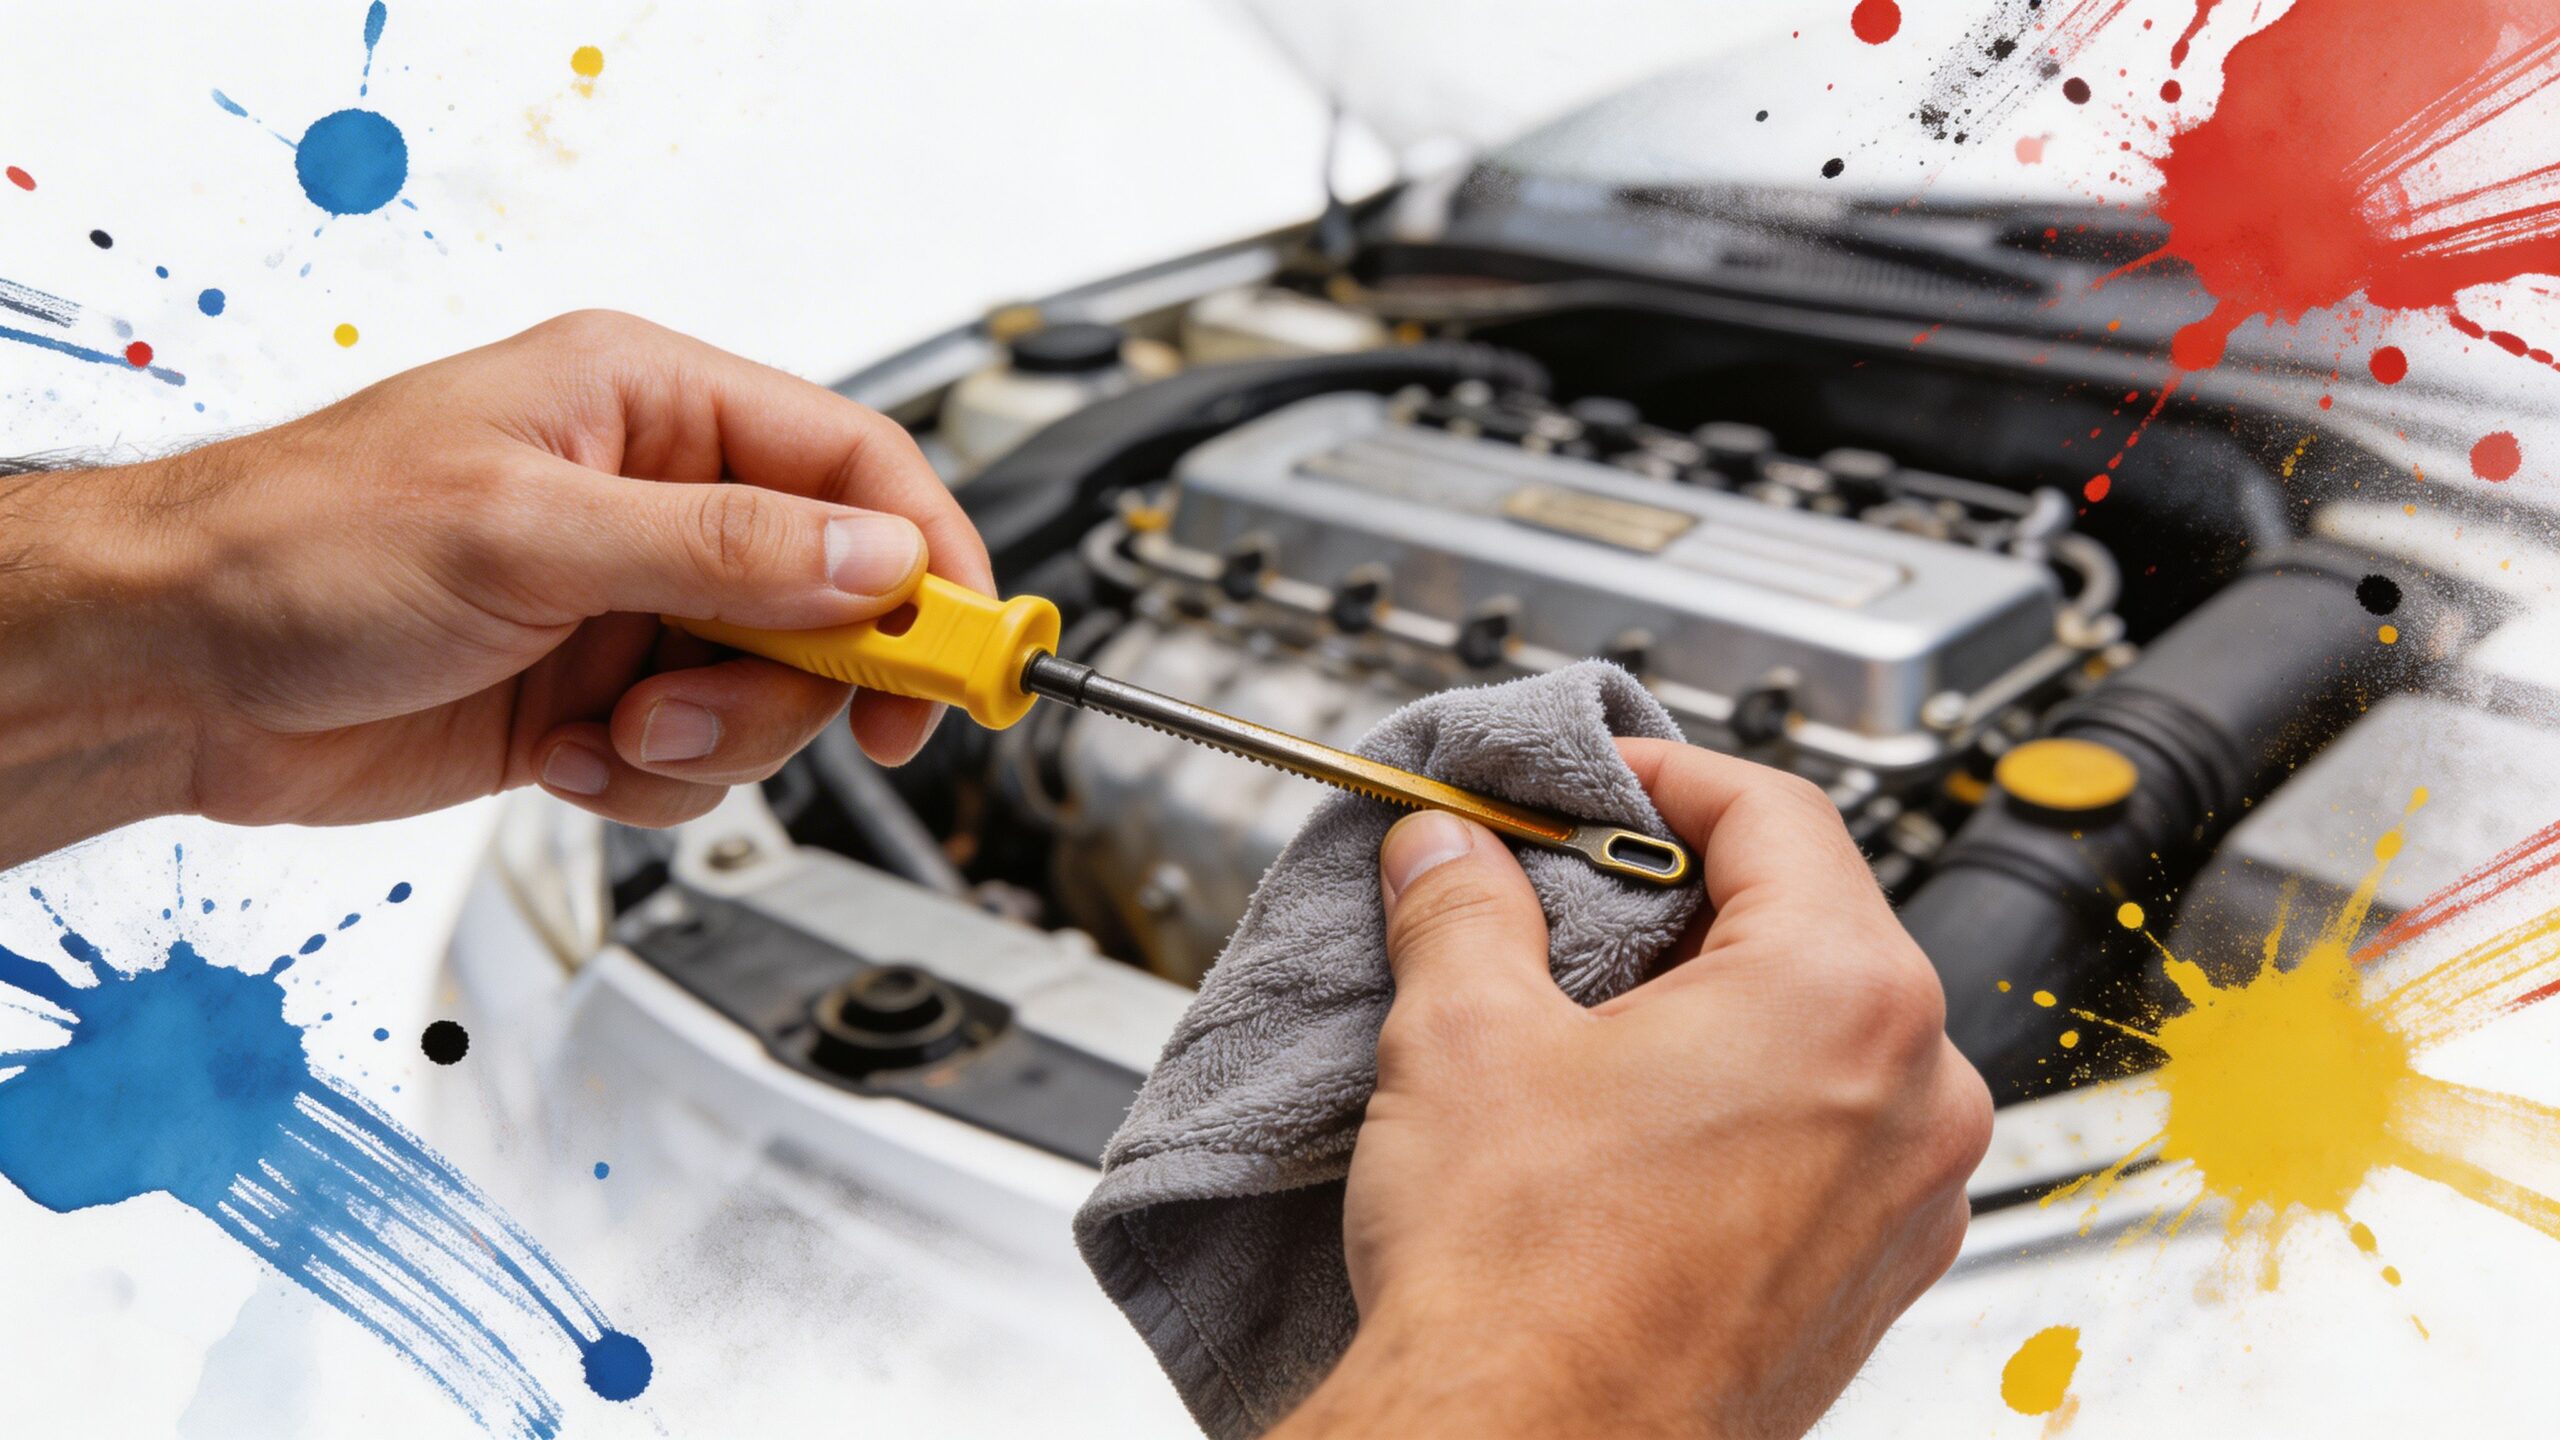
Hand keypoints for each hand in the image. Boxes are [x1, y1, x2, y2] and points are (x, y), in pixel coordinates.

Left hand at [0, 310, 990, 865]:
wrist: (175, 669)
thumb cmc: (300, 545)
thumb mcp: (530, 531)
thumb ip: (725, 549)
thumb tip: (879, 561)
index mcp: (651, 404)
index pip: (855, 469)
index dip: (928, 561)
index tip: (962, 652)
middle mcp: (657, 500)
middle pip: (834, 601)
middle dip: (790, 681)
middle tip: (712, 710)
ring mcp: (634, 602)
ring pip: (775, 695)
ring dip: (704, 740)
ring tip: (601, 727)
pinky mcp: (601, 692)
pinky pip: (699, 756)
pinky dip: (646, 780)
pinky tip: (558, 753)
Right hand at [1275, 739, 1991, 1439]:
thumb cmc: (1521, 1296)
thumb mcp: (1463, 1039)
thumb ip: (1465, 906)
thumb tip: (1451, 851)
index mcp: (1846, 1002)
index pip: (1779, 813)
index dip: (1668, 776)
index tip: (1598, 782)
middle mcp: (1917, 1099)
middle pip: (1815, 920)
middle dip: (1684, 892)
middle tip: (1569, 892)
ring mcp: (1910, 1201)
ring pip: (1827, 1034)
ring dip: (1716, 1000)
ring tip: (1587, 1018)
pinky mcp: (1872, 1279)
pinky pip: (1828, 1136)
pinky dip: (1745, 1100)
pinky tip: (1633, 1125)